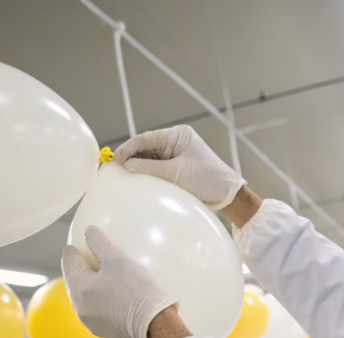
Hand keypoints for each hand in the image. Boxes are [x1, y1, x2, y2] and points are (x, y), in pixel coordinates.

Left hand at [61, 226, 178, 337]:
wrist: (155, 324)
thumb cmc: (136, 289)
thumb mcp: (118, 260)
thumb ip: (99, 243)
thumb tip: (89, 231)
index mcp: (79, 289)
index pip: (69, 263)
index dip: (73, 251)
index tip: (76, 245)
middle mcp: (79, 308)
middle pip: (75, 282)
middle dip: (81, 270)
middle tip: (92, 259)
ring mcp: (90, 322)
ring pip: (85, 297)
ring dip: (91, 286)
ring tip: (105, 277)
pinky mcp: (103, 331)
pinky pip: (96, 310)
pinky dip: (101, 300)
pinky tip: (114, 296)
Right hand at [114, 125, 245, 209]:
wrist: (229, 195)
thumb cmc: (207, 180)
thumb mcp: (176, 174)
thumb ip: (150, 168)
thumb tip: (127, 166)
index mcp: (178, 135)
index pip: (146, 138)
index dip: (128, 148)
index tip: (115, 159)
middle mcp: (176, 142)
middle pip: (146, 147)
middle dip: (131, 157)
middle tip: (114, 169)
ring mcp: (177, 154)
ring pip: (150, 158)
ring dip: (138, 166)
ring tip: (123, 176)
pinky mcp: (177, 168)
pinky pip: (157, 167)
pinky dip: (147, 173)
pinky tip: (137, 181)